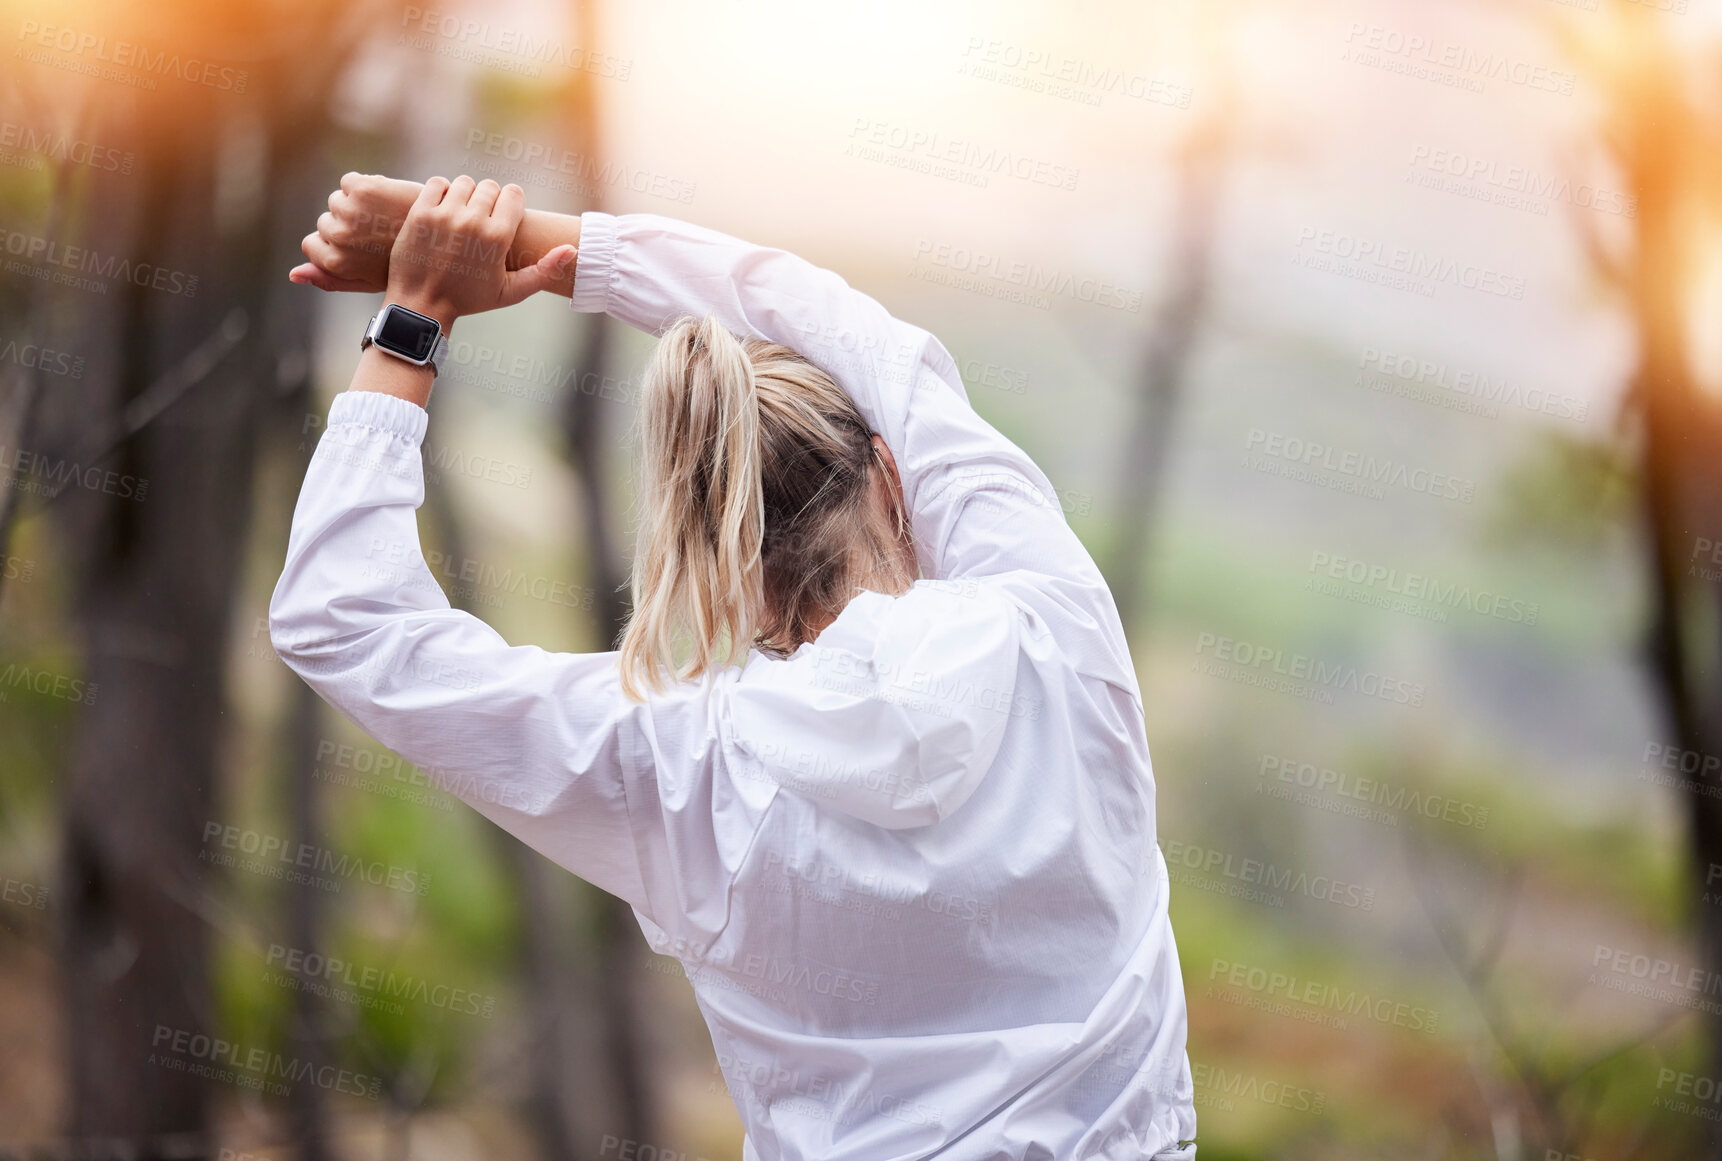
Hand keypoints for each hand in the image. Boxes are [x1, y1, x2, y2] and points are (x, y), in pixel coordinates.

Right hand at [291, 172, 419, 292]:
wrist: (447, 237)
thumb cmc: (408, 265)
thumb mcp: (368, 280)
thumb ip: (329, 279)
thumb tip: (292, 274)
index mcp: (337, 262)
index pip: (310, 244)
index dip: (333, 243)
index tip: (356, 245)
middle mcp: (339, 236)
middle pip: (324, 221)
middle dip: (347, 224)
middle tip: (377, 232)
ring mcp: (350, 212)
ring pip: (337, 200)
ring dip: (356, 205)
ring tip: (384, 217)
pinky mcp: (363, 188)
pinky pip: (349, 181)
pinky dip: (365, 185)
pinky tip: (388, 199)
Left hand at [382, 175, 574, 327]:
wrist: (422, 305)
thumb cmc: (469, 300)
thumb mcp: (511, 292)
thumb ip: (544, 271)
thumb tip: (572, 250)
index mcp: (497, 238)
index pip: (513, 194)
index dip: (511, 204)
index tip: (504, 217)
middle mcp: (472, 222)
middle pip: (490, 187)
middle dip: (489, 200)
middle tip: (482, 220)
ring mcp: (443, 215)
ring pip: (465, 183)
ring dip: (466, 195)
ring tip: (463, 215)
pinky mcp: (420, 212)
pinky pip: (437, 183)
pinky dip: (442, 192)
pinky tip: (444, 209)